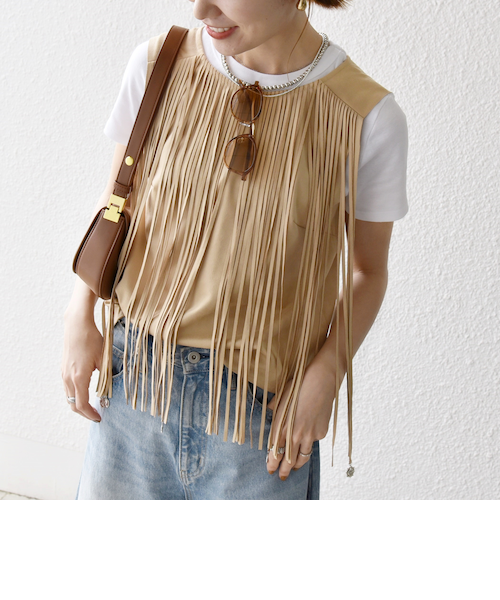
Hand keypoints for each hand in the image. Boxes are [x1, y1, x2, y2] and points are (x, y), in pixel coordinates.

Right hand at [61, 310, 103, 421]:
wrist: (77, 324)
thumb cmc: (92, 339)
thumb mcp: (103, 359)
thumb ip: (106, 377)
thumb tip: (108, 391)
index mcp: (79, 378)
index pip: (82, 405)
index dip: (90, 414)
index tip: (99, 418)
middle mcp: (68, 378)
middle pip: (73, 404)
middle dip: (84, 413)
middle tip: (97, 415)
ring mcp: (63, 373)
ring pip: (69, 397)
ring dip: (79, 404)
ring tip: (92, 406)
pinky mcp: (63, 368)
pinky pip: (67, 388)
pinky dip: (76, 395)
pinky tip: (86, 392)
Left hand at [266, 358, 344, 480]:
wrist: (320, 381)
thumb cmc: (299, 386)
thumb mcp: (281, 397)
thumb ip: (274, 409)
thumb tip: (269, 411)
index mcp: (282, 426)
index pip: (275, 450)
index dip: (272, 462)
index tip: (270, 468)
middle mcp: (295, 434)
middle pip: (288, 459)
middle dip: (284, 470)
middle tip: (281, 476)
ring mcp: (309, 435)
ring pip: (303, 456)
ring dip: (297, 464)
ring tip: (294, 468)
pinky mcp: (321, 433)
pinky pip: (314, 442)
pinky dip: (310, 442)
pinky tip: (308, 440)